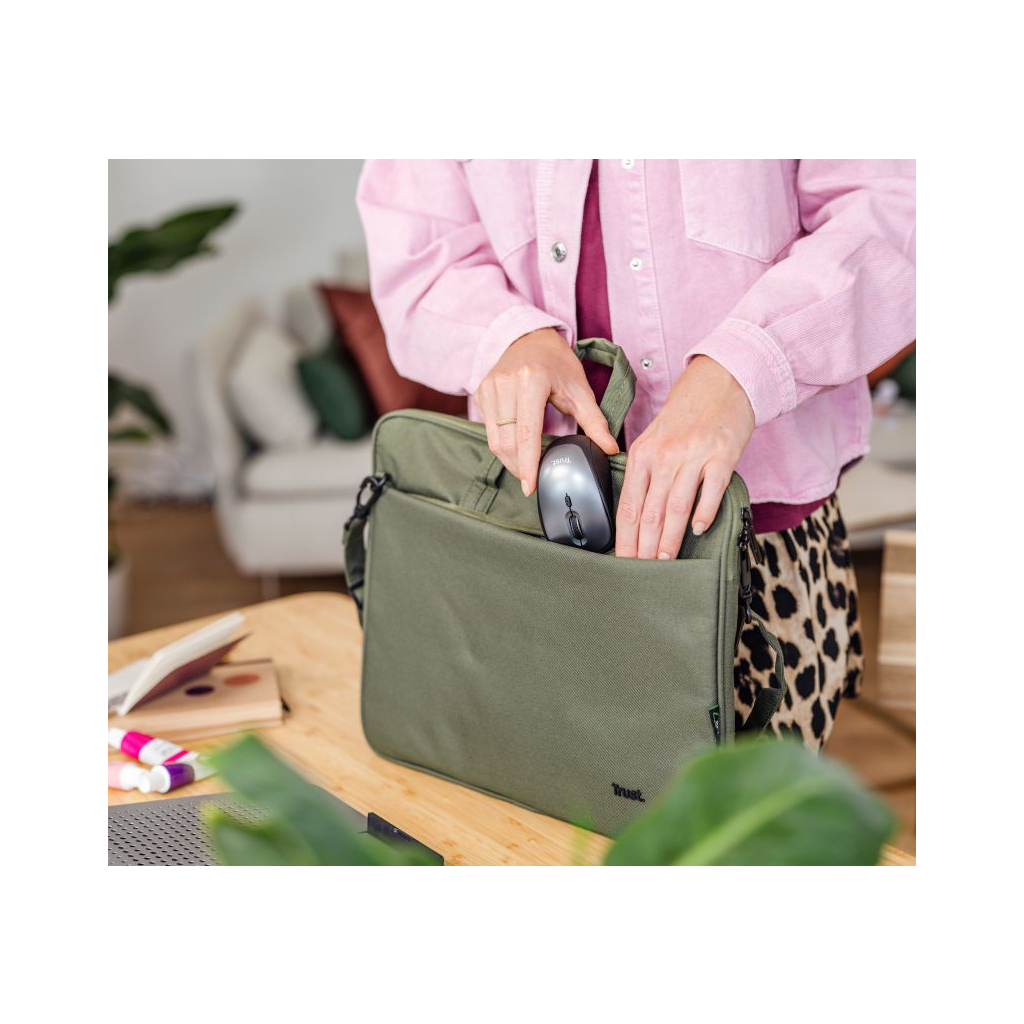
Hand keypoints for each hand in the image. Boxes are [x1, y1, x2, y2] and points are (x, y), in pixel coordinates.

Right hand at [475, 328, 618, 495]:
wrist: (530, 338)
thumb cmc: (557, 363)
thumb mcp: (580, 388)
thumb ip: (594, 421)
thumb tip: (609, 449)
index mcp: (532, 380)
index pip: (527, 432)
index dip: (528, 464)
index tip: (531, 486)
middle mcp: (506, 383)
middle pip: (508, 441)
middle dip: (519, 467)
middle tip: (534, 479)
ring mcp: (490, 388)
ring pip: (494, 440)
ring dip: (509, 460)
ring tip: (526, 467)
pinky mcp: (481, 393)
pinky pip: (488, 430)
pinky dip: (502, 444)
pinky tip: (516, 446)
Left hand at [615, 356, 753, 559]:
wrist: (720, 381)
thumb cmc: (686, 415)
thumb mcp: (653, 439)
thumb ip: (643, 472)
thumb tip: (635, 516)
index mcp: (642, 454)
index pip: (628, 505)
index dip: (624, 537)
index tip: (623, 560)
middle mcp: (664, 455)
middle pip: (649, 511)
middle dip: (643, 546)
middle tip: (641, 571)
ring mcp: (693, 455)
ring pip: (676, 506)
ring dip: (669, 538)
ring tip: (665, 560)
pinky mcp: (722, 455)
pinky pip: (710, 491)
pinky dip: (704, 513)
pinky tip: (699, 530)